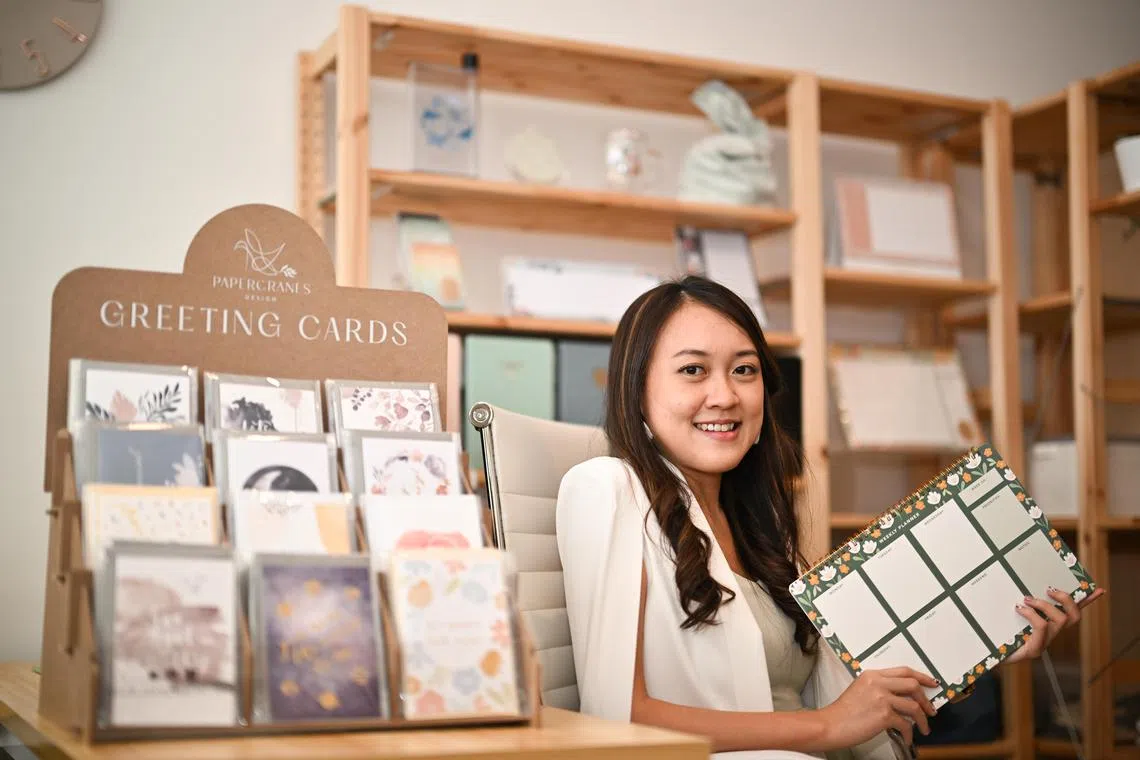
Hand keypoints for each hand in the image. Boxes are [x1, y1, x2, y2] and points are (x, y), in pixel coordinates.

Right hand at [819, 667, 938, 749]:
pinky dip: (909, 733)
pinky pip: (905, 724)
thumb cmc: (844, 712)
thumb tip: (903, 697)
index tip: (932, 683)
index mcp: (873, 675)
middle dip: (926, 699)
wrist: (831, 724)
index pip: (904, 671)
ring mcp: (881, 699)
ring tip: (924, 728)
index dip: (922, 676)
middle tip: (931, 709)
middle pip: (912, 684)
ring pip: (914, 706)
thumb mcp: (860, 689)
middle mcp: (878, 683)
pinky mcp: (883, 715)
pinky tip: (908, 738)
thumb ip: (879, 687)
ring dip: (923, 719)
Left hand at [1005, 586, 1105, 662]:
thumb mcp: (1012, 613)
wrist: (989, 653)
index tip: (1098, 589)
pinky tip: (1019, 608)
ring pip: (1060, 621)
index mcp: (1049, 624)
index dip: (1087, 601)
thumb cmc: (1001, 631)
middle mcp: (1051, 633)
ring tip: (1027, 599)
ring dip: (1045, 605)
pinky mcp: (1035, 649)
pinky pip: (1042, 628)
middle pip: (1073, 616)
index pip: (1073, 611)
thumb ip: (1022, 601)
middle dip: (1066, 599)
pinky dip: (1032, 614)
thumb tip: (1022, 582)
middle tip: (1049, 588)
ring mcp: (1045, 642)